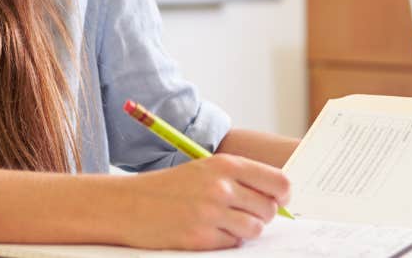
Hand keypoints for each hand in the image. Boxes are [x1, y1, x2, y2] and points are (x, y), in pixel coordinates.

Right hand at [114, 154, 289, 249]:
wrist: (128, 204)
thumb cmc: (169, 188)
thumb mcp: (204, 170)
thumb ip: (239, 179)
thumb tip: (279, 198)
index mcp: (224, 165)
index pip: (278, 182)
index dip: (283, 194)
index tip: (279, 199)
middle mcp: (221, 188)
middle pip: (269, 210)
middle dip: (260, 214)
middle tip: (240, 212)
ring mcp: (211, 215)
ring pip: (254, 230)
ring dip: (243, 230)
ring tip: (221, 222)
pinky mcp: (201, 239)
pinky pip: (233, 245)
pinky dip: (224, 242)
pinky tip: (206, 231)